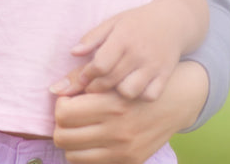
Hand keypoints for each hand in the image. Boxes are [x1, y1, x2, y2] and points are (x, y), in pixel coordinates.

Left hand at [51, 3, 183, 101]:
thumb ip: (92, 37)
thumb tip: (73, 52)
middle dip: (96, 87)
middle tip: (91, 86)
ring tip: (113, 87)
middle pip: (110, 80)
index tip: (83, 77)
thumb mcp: (113, 22)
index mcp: (122, 38)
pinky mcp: (165, 75)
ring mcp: (153, 66)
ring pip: (129, 92)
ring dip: (117, 93)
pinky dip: (139, 96)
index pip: (100, 65)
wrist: (172, 21)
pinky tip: (134, 88)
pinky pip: (149, 96)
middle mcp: (138, 53)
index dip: (86, 75)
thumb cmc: (137, 21)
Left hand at [52, 61, 207, 163]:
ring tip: (81, 128)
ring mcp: (123, 150)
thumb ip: (82, 80)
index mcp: (110, 104)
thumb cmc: (138, 82)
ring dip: (71, 141)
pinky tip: (93, 139)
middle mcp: (117, 130)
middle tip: (71, 115)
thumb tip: (54, 90)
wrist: (175, 101)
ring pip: (72, 155)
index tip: (69, 99)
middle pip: (62, 136)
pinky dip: (85, 153)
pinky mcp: (130, 161)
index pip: (63, 113)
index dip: (60, 104)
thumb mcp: (113, 75)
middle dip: (61, 125)